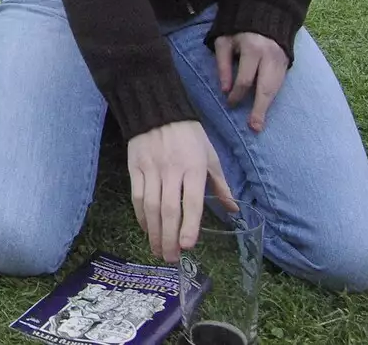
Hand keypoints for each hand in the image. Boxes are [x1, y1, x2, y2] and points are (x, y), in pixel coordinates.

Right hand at [126, 120, 235, 262]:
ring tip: (158, 250)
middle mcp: (170, 171)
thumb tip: (233, 209)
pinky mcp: (134, 167)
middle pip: (167, 209)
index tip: (188, 246)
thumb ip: (220, 184)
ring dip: (154, 231)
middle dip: (169, 237)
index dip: (189, 226)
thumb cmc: (189, 135)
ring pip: (149, 206)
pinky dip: (140, 215)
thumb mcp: (210, 156)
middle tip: (171, 258)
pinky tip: (146, 228)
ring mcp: (150, 169)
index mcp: (192, 168)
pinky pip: (136, 195)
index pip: (190, 202)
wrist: (157, 110)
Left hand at [214, 32, 288, 131]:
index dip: (236, 93)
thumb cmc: (238, 30)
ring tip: (259, 123)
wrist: (265, 15)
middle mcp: (270, 57)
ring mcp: (281, 61)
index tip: (229, 103)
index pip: (245, 79)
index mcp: (253, 50)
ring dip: (267, 106)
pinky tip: (265, 107)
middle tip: (254, 127)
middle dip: (260, 109)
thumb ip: (223, 65)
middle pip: (266, 88)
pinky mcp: (287, 64)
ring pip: (275, 88)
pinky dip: (272, 97)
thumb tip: (225, 90)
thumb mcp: (224, 42)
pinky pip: (280, 84)